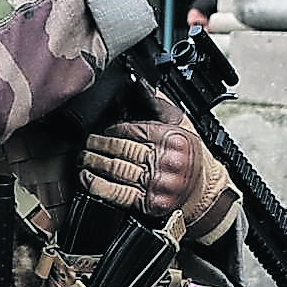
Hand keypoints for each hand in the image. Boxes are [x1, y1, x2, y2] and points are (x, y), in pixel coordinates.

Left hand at [81, 114, 202, 216]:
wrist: (204, 191)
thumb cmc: (189, 156)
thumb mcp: (181, 125)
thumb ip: (158, 103)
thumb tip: (139, 83)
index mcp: (173, 139)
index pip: (134, 130)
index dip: (114, 129)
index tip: (103, 129)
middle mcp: (166, 161)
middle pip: (123, 149)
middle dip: (99, 145)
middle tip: (87, 142)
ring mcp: (157, 184)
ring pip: (117, 169)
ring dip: (94, 162)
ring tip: (83, 157)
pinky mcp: (149, 203)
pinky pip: (117, 193)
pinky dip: (97, 185)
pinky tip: (87, 178)